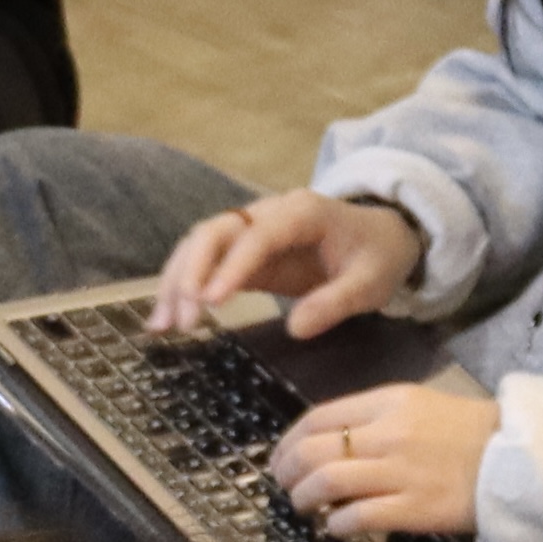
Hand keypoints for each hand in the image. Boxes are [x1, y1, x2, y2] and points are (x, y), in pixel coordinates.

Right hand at [150, 189, 423, 339]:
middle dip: (192, 274)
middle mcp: (267, 213)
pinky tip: (163, 320)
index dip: (232, 267)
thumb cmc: (376, 256)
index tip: (212, 302)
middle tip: (185, 320)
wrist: (378, 237)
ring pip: (198, 245)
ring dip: (176, 283)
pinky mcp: (239, 251)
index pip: (258, 236)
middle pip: (215, 232)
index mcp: (303, 213)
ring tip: (163, 326)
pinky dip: (179, 288)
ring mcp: (249, 230)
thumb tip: (296, 328)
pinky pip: (201, 262)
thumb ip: (337, 302)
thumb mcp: (371, 282)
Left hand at [273, 382, 500, 540]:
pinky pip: (356, 518)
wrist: (524, 459)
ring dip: (303, 499)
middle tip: (284, 485)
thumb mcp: (420, 405)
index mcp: (389, 403)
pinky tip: (336, 527)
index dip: (287, 442)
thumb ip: (374, 416)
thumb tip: (326, 441)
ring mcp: (401, 472)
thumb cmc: (470, 433)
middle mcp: (390, 434)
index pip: (317, 419)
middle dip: (286, 472)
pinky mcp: (414, 509)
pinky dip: (336, 525)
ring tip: (305, 507)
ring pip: (327, 483)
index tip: (280, 458)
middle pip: (313, 452)